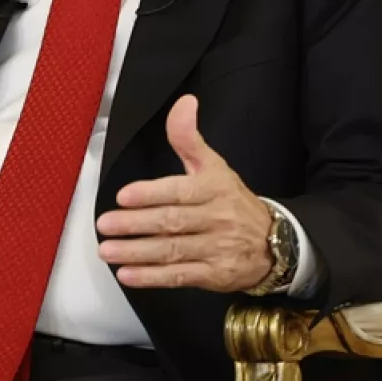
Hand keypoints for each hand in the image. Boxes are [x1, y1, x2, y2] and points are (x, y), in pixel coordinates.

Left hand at [96, 94, 273, 291]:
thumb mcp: (213, 166)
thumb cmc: (232, 201)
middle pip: (171, 222)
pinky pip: (179, 276)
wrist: (276, 243)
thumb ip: (189, 137)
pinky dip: (152, 277)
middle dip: (135, 224)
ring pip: (172, 251)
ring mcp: (216, 249)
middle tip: (105, 225)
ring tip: (107, 251)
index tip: (123, 196)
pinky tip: (127, 274)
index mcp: (214, 189)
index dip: (150, 194)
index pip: (179, 192)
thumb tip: (183, 103)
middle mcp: (216, 219)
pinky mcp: (215, 275)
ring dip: (136, 252)